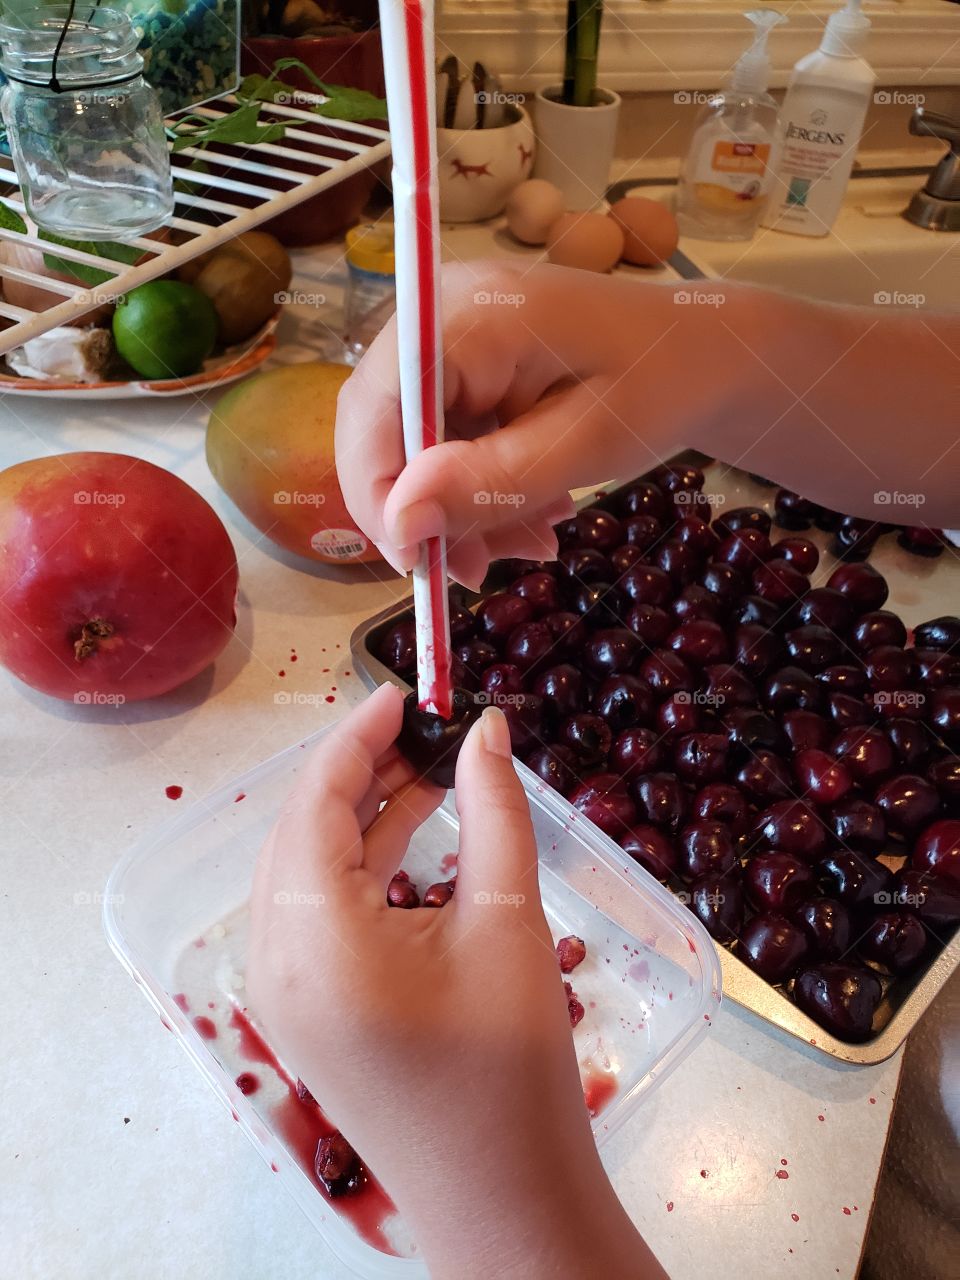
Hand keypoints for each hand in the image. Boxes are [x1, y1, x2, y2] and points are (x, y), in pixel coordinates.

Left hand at [247, 684, 662, 1277]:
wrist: (505, 1199)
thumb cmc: (511, 1067)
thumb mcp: (507, 920)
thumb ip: (492, 808)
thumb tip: (487, 728)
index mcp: (311, 935)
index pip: (316, 800)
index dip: (359, 734)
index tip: (406, 692)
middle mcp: (274, 961)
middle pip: (301, 831)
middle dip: (361, 772)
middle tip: (427, 731)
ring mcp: (282, 993)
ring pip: (307, 872)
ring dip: (363, 818)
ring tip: (433, 776)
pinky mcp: (305, 1013)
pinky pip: (317, 915)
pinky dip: (361, 870)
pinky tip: (416, 840)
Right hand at [335, 261, 690, 589]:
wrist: (706, 353)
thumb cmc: (662, 383)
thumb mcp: (584, 445)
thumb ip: (490, 483)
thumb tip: (401, 525)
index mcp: (467, 314)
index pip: (374, 407)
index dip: (378, 493)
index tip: (418, 565)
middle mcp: (439, 314)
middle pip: (382, 428)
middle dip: (423, 511)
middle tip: (477, 572)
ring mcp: (448, 339)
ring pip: (410, 447)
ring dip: (457, 511)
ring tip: (528, 544)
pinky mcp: (463, 367)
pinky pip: (441, 442)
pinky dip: (476, 491)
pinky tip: (529, 515)